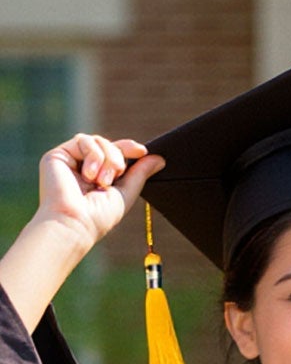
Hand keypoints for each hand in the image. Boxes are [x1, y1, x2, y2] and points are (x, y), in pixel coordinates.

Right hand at [33, 135, 159, 253]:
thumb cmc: (99, 216)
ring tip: (102, 181)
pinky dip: (93, 155)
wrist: (75, 222)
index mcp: (98, 176)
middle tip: (116, 176)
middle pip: (108, 144)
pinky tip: (89, 175)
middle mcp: (83, 167)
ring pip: (97, 140)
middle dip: (118, 157)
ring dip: (107, 158)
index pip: (115, 153)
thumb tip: (159, 158)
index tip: (142, 151)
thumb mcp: (126, 193)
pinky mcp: (57, 155)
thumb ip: (140, 174)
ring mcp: (70, 160)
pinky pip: (83, 140)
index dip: (129, 148)